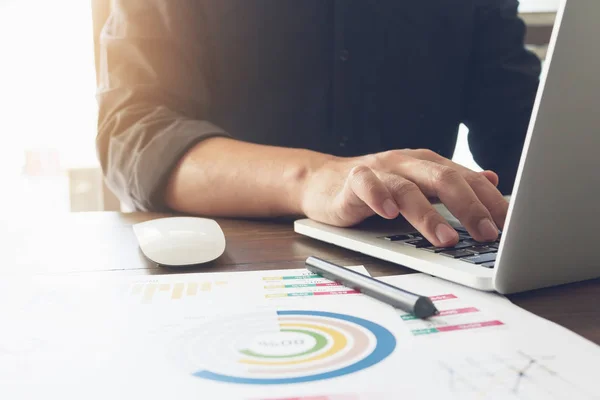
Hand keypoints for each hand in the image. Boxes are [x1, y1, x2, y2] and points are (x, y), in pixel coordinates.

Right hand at [301, 149, 506, 246]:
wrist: (323, 182)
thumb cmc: (375, 190)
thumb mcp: (417, 186)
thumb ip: (451, 185)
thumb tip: (492, 180)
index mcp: (427, 164)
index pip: (466, 179)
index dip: (490, 201)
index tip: (510, 227)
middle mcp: (407, 163)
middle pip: (443, 179)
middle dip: (469, 207)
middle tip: (487, 234)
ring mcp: (380, 170)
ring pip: (408, 187)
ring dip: (428, 214)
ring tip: (445, 239)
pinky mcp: (352, 181)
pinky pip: (367, 184)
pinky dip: (379, 197)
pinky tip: (388, 213)